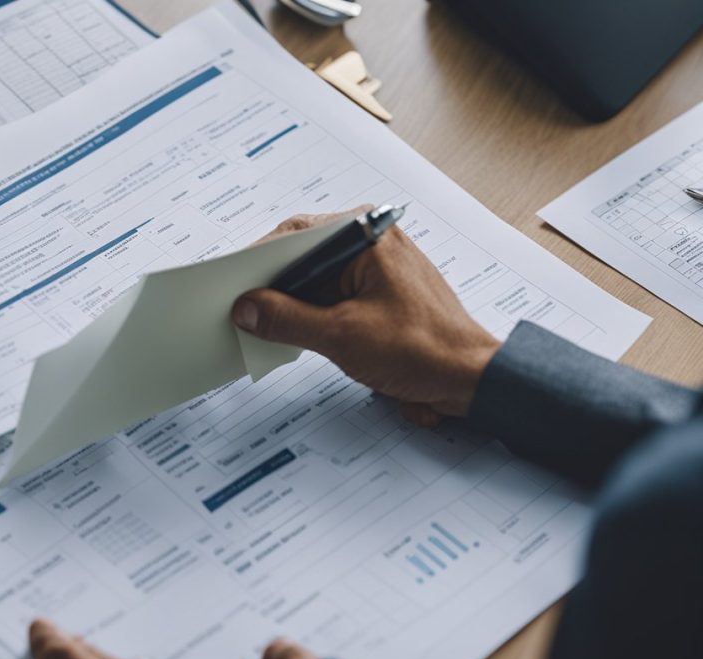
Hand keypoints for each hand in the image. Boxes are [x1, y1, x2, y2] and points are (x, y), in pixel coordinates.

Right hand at [233, 210, 500, 424]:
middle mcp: (371, 242)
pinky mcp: (378, 293)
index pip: (294, 235)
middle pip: (302, 257)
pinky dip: (311, 314)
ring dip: (291, 303)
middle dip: (272, 285)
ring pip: (315, 279)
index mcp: (366, 236)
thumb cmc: (425, 349)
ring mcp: (375, 268)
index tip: (232, 284)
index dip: (258, 261)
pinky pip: (331, 296)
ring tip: (261, 326)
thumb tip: (247, 308)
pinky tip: (292, 334)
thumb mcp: (341, 336)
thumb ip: (287, 319)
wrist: (470, 378)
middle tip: (241, 308)